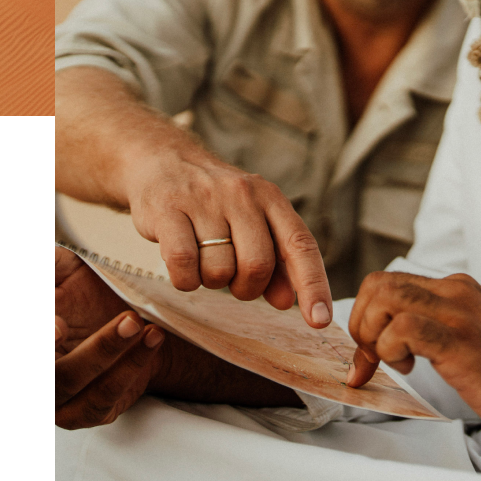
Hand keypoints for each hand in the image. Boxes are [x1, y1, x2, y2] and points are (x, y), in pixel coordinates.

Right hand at [56, 247, 165, 428]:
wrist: (125, 316)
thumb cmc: (84, 290)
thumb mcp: (64, 269)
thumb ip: (52, 265)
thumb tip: (51, 260)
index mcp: (39, 338)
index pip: (23, 346)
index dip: (47, 339)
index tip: (61, 326)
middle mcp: (42, 372)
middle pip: (51, 371)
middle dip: (88, 347)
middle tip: (125, 320)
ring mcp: (55, 399)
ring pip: (72, 383)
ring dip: (108, 351)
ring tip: (138, 322)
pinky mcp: (85, 414)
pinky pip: (103, 398)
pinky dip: (130, 367)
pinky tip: (151, 339)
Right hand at [122, 146, 332, 327]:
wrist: (161, 159)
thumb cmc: (212, 202)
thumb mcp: (249, 221)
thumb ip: (273, 261)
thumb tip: (285, 301)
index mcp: (269, 197)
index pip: (300, 244)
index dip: (313, 285)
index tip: (319, 320)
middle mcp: (241, 193)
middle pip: (257, 265)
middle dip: (246, 288)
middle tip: (231, 279)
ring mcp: (203, 199)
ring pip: (219, 271)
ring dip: (210, 280)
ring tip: (202, 258)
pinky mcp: (167, 208)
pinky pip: (183, 265)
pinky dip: (184, 279)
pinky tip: (182, 264)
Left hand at [346, 272, 480, 447]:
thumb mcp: (466, 339)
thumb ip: (431, 330)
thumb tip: (385, 341)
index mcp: (455, 289)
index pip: (389, 282)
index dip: (366, 315)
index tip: (369, 351)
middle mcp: (455, 292)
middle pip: (379, 284)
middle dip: (361, 323)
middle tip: (373, 358)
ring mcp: (459, 313)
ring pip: (385, 298)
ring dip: (374, 336)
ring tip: (394, 363)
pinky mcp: (461, 342)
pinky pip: (405, 328)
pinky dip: (391, 349)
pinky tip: (409, 368)